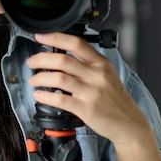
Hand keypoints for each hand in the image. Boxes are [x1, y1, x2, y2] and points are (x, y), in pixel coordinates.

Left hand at [26, 32, 151, 145]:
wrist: (129, 123)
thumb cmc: (114, 98)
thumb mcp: (107, 74)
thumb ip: (87, 64)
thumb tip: (59, 56)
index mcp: (101, 63)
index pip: (76, 43)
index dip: (55, 37)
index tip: (40, 36)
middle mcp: (97, 75)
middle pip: (62, 60)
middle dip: (41, 59)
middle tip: (31, 62)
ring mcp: (92, 92)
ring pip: (59, 79)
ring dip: (40, 78)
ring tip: (33, 80)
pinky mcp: (87, 109)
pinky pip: (60, 100)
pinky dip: (45, 96)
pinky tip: (39, 95)